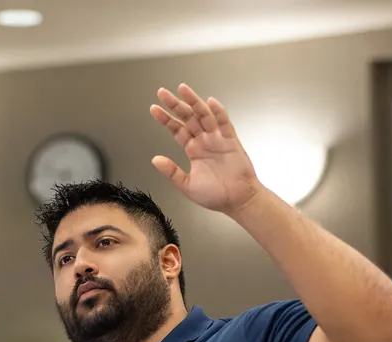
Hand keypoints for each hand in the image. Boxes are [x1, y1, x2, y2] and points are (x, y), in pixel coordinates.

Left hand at [149, 83, 263, 214]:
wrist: (238, 201)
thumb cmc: (215, 195)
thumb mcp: (187, 185)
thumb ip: (172, 172)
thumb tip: (155, 160)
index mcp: (193, 149)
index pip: (176, 129)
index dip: (166, 119)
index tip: (153, 108)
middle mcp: (204, 140)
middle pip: (188, 117)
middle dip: (175, 105)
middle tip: (162, 92)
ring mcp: (217, 139)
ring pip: (204, 116)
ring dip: (194, 102)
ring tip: (182, 89)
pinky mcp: (231, 141)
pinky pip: (224, 123)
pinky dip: (218, 112)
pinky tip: (210, 102)